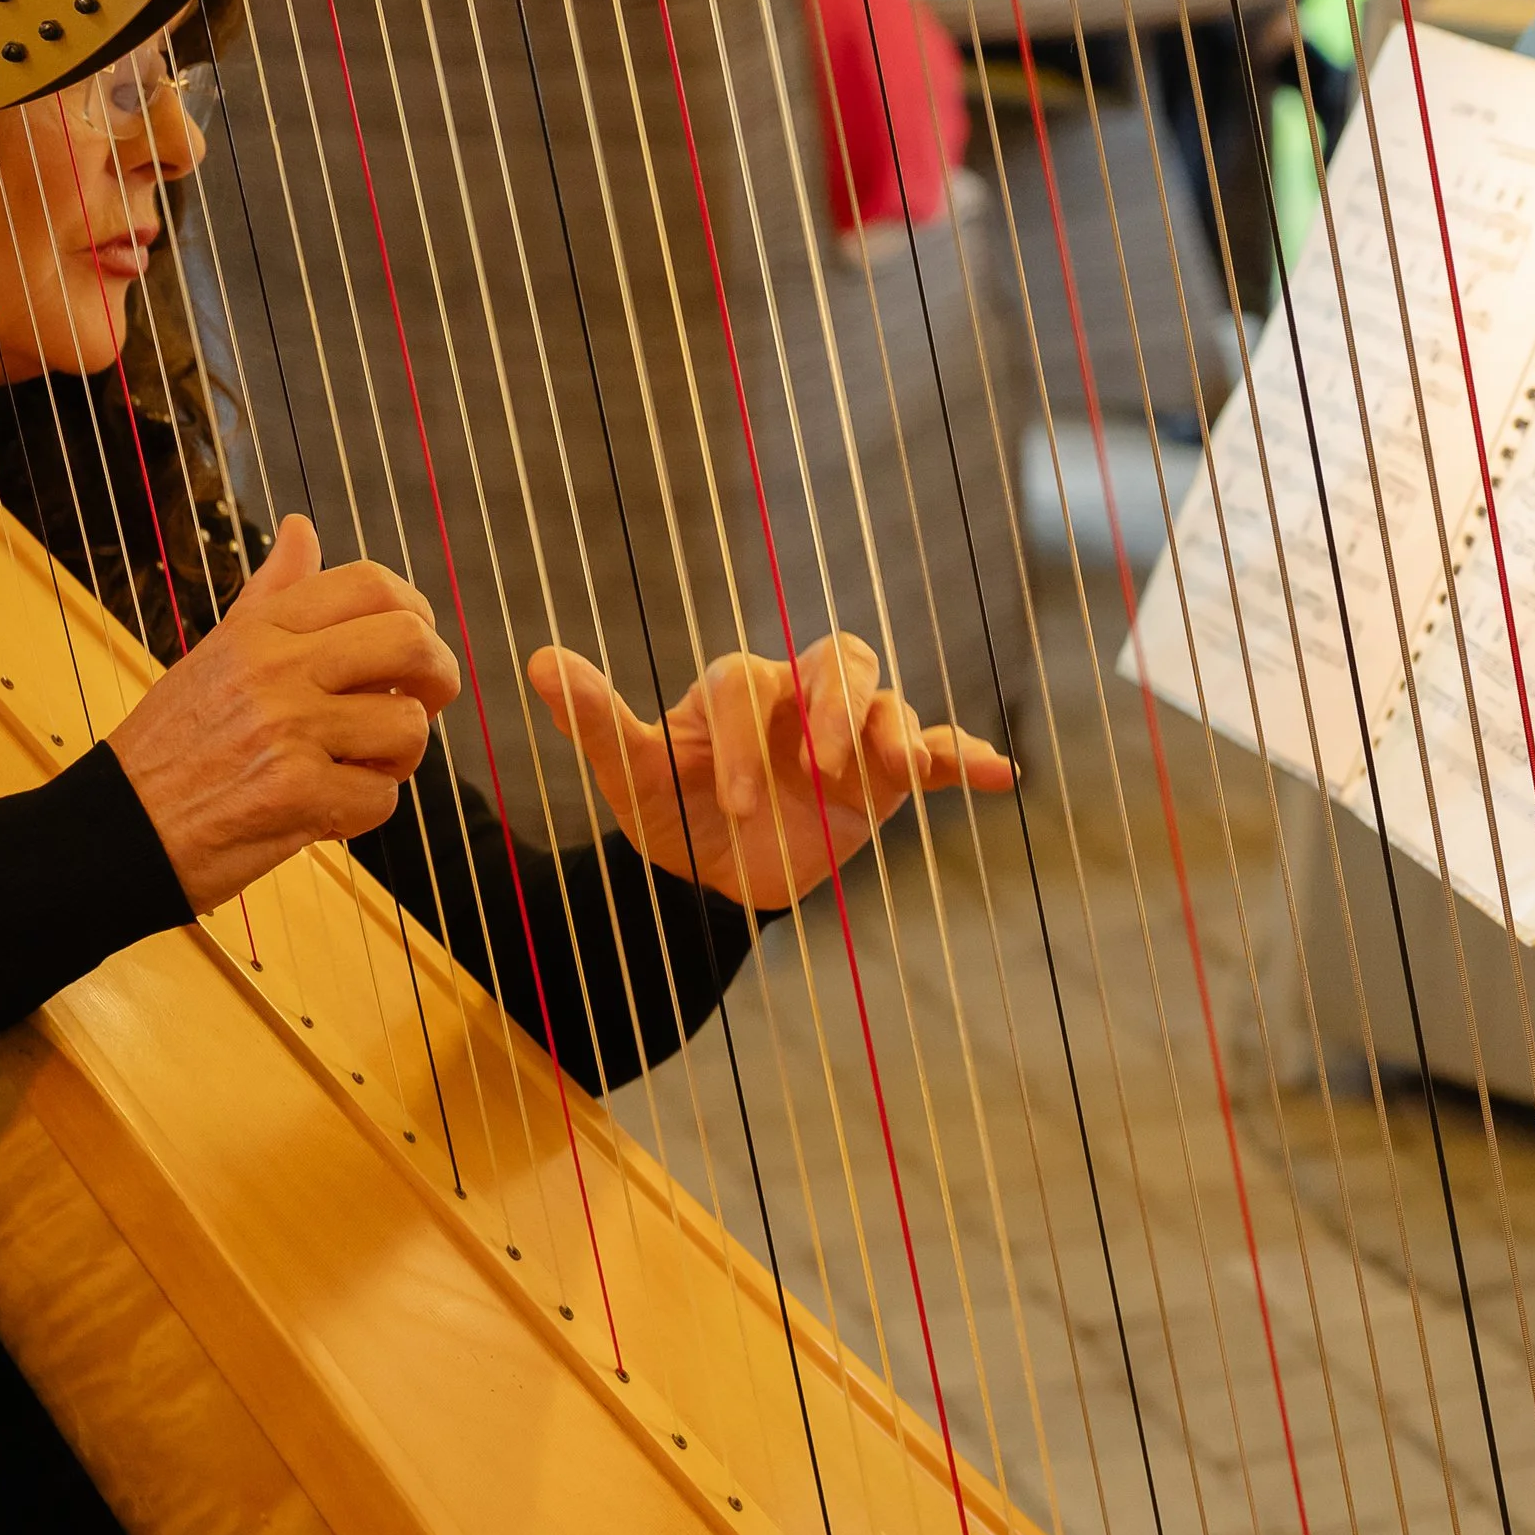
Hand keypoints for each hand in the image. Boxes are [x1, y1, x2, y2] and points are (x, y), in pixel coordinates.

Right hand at [110, 514, 459, 912]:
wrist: (115, 831)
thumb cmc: (170, 746)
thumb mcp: (215, 653)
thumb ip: (270, 594)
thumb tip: (302, 527)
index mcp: (261, 629)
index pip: (372, 584)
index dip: (415, 612)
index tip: (410, 649)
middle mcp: (277, 668)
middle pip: (411, 642)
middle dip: (438, 677)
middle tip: (421, 703)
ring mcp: (288, 730)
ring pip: (408, 727)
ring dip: (398, 758)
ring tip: (358, 767)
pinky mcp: (295, 795)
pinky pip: (382, 798)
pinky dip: (364, 812)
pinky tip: (327, 810)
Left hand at [526, 631, 1013, 909]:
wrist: (708, 875)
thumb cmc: (669, 810)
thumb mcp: (629, 771)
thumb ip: (597, 718)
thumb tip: (538, 659)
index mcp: (740, 687)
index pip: (753, 685)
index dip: (745, 738)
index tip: (738, 804)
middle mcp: (801, 698)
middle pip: (841, 659)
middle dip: (836, 706)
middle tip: (820, 766)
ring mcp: (849, 735)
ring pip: (887, 699)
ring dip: (891, 728)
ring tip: (889, 771)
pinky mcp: (887, 780)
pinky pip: (933, 754)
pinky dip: (965, 759)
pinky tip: (996, 775)